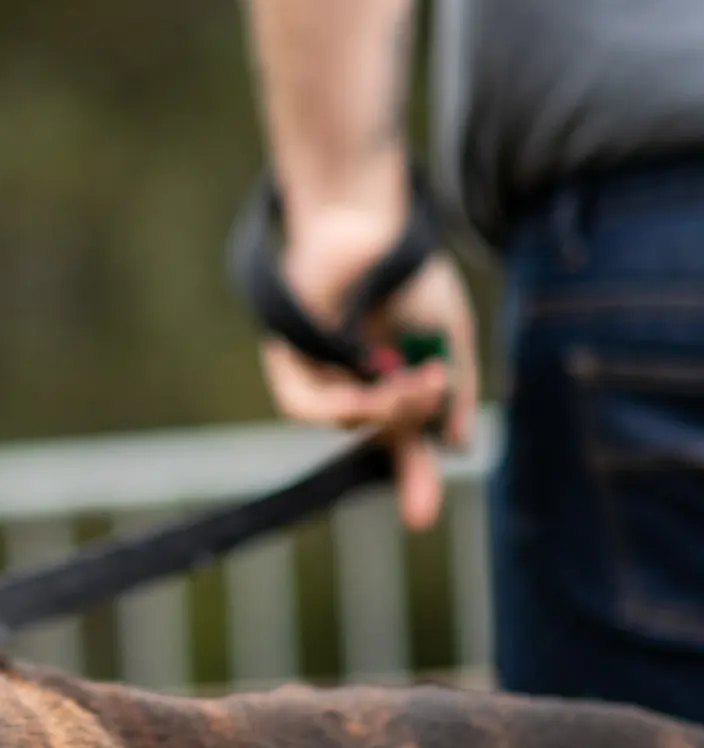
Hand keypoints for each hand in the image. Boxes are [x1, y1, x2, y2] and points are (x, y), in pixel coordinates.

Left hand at [262, 204, 479, 529]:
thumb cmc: (409, 273)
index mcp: (396, 384)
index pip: (403, 445)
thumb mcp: (448, 336)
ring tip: (412, 379)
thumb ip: (453, 392)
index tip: (419, 522)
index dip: (411, 482)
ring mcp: (323, 375)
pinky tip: (371, 378)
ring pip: (346, 421)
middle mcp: (357, 385)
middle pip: (377, 435)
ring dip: (383, 410)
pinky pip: (306, 405)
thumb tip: (458, 447)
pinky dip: (342, 401)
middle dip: (410, 422)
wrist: (372, 225)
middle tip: (435, 388)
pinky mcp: (288, 361)